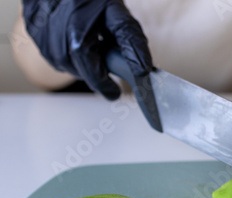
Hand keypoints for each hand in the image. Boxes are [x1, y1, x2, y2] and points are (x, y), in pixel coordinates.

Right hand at [22, 0, 152, 99]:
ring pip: (67, 65)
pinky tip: (74, 33)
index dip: (107, 88)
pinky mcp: (34, 34)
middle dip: (96, 68)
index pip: (94, 79)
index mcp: (78, 42)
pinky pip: (54, 53)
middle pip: (82, 73)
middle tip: (105, 52)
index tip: (115, 93)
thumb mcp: (117, 14)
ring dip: (82, 59)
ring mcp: (42, 41)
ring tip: (90, 37)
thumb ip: (132, 43)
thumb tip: (141, 70)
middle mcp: (56, 45)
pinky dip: (68, 50)